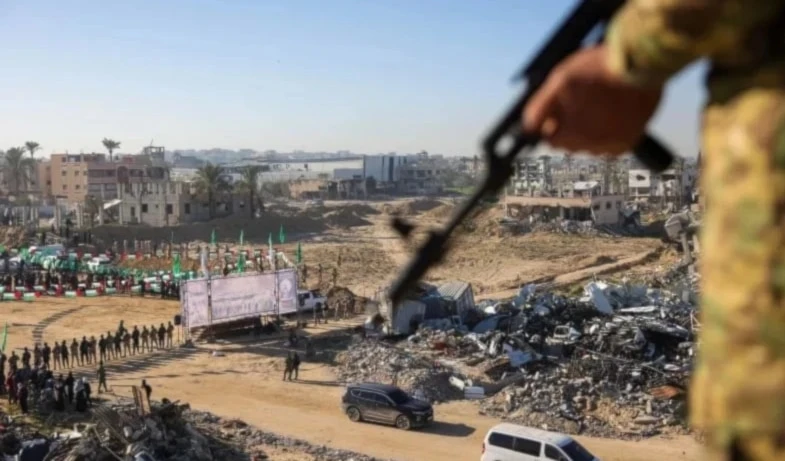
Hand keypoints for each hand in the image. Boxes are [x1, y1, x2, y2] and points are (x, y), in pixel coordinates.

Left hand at [523, 45, 662, 155]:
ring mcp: (611, 146)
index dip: (552, 122)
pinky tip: (611, 113)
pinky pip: (609, 144)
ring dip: (589, 130)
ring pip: (590, 145)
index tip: (559, 108)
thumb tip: (528, 127)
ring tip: (598, 104)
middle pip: (570, 143)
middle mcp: (591, 147)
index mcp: (572, 135)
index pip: (550, 140)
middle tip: (581, 101)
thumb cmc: (599, 69)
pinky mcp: (629, 142)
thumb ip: (540, 107)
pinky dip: (608, 132)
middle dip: (570, 126)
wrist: (643, 62)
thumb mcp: (560, 80)